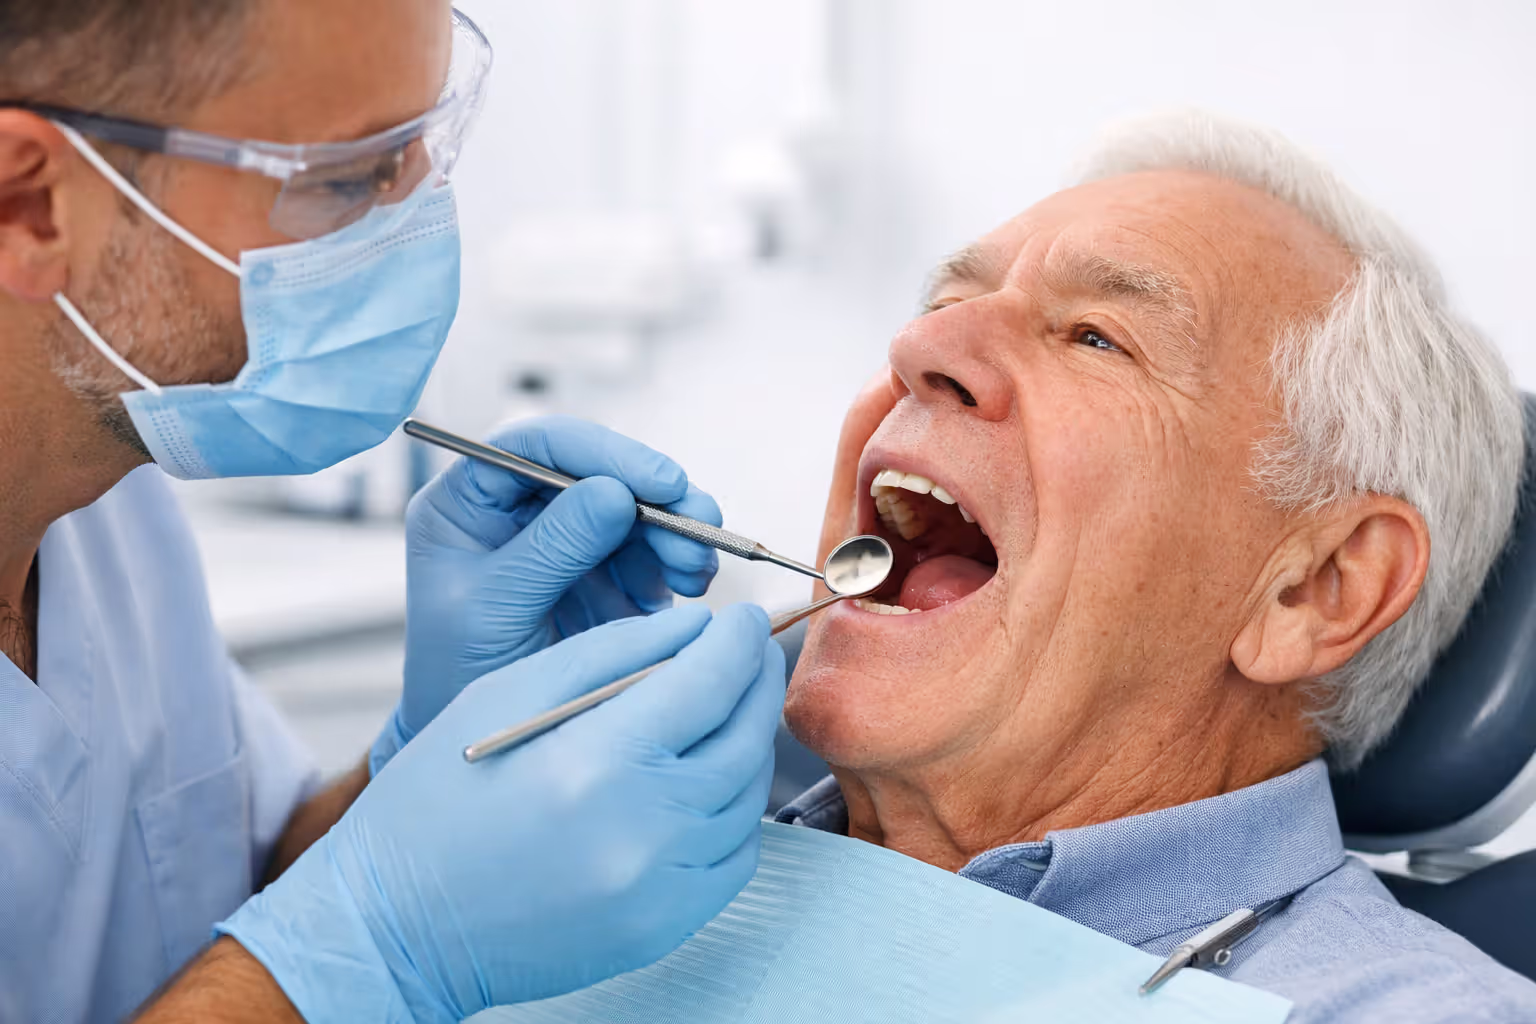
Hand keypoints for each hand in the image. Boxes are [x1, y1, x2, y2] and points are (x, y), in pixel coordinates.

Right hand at [220, 604, 784, 1021]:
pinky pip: (735, 855)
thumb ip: (612, 650)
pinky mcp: (666, 926)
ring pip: (746, 795)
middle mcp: (644, 827)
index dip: (738, 641)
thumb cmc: (438, 799)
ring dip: (746, 743)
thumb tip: (696, 626)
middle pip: (743, 736)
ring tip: (722, 713)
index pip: (709, 680)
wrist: (398, 922)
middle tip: (748, 654)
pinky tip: (704, 783)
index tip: (745, 620)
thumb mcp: (507, 693)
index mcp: (597, 759)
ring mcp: (662, 886)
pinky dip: (732, 809)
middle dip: (754, 683)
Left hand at [373, 416, 722, 773]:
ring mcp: (567, 536)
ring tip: (697, 569)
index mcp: (468, 501)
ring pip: (636, 506)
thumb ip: (550, 549)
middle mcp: (519, 507)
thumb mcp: (493, 610)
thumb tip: (612, 493)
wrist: (487, 753)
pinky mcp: (605, 569)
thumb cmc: (459, 676)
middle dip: (657, 495)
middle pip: (600, 469)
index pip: (535, 444)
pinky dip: (680, 562)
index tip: (659, 482)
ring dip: (678, 530)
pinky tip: (690, 587)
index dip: (602, 451)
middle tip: (700, 524)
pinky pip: (654, 547)